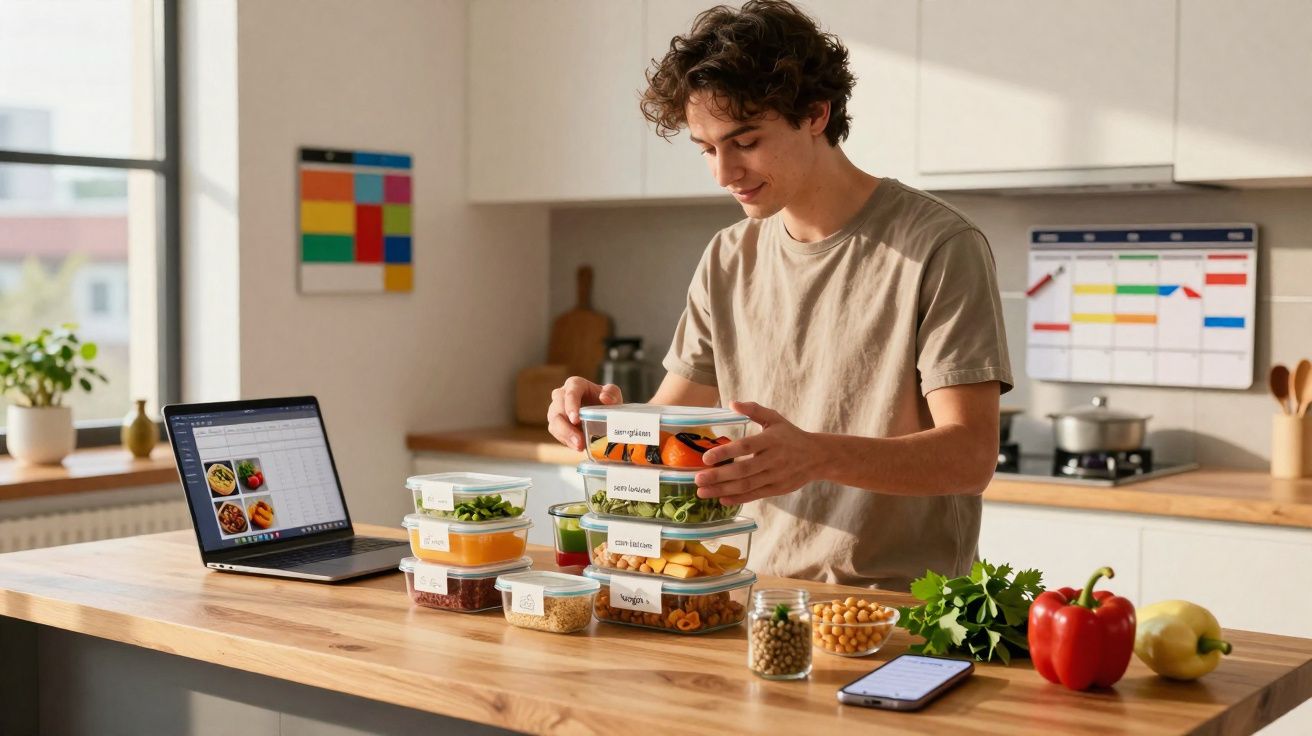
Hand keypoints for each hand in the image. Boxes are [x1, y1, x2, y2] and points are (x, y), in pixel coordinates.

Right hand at [547, 377, 622, 450]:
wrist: (601, 413)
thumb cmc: (605, 401)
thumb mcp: (613, 395)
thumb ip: (612, 393)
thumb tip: (604, 398)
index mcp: (575, 384)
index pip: (570, 392)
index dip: (571, 405)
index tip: (575, 419)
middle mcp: (561, 395)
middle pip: (558, 409)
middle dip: (567, 427)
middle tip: (579, 441)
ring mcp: (556, 410)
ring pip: (554, 423)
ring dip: (566, 436)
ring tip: (580, 447)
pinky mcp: (555, 423)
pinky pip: (556, 433)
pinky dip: (567, 441)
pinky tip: (578, 446)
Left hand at [694, 401, 825, 505]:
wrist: (817, 456)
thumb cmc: (790, 435)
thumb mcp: (775, 418)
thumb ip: (754, 410)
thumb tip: (731, 403)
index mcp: (771, 440)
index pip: (745, 447)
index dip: (725, 453)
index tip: (706, 458)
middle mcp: (773, 459)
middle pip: (743, 470)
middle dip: (719, 476)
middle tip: (697, 479)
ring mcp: (776, 476)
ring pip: (747, 486)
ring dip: (723, 490)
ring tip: (702, 491)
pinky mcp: (778, 489)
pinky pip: (755, 495)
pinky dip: (738, 499)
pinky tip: (721, 499)